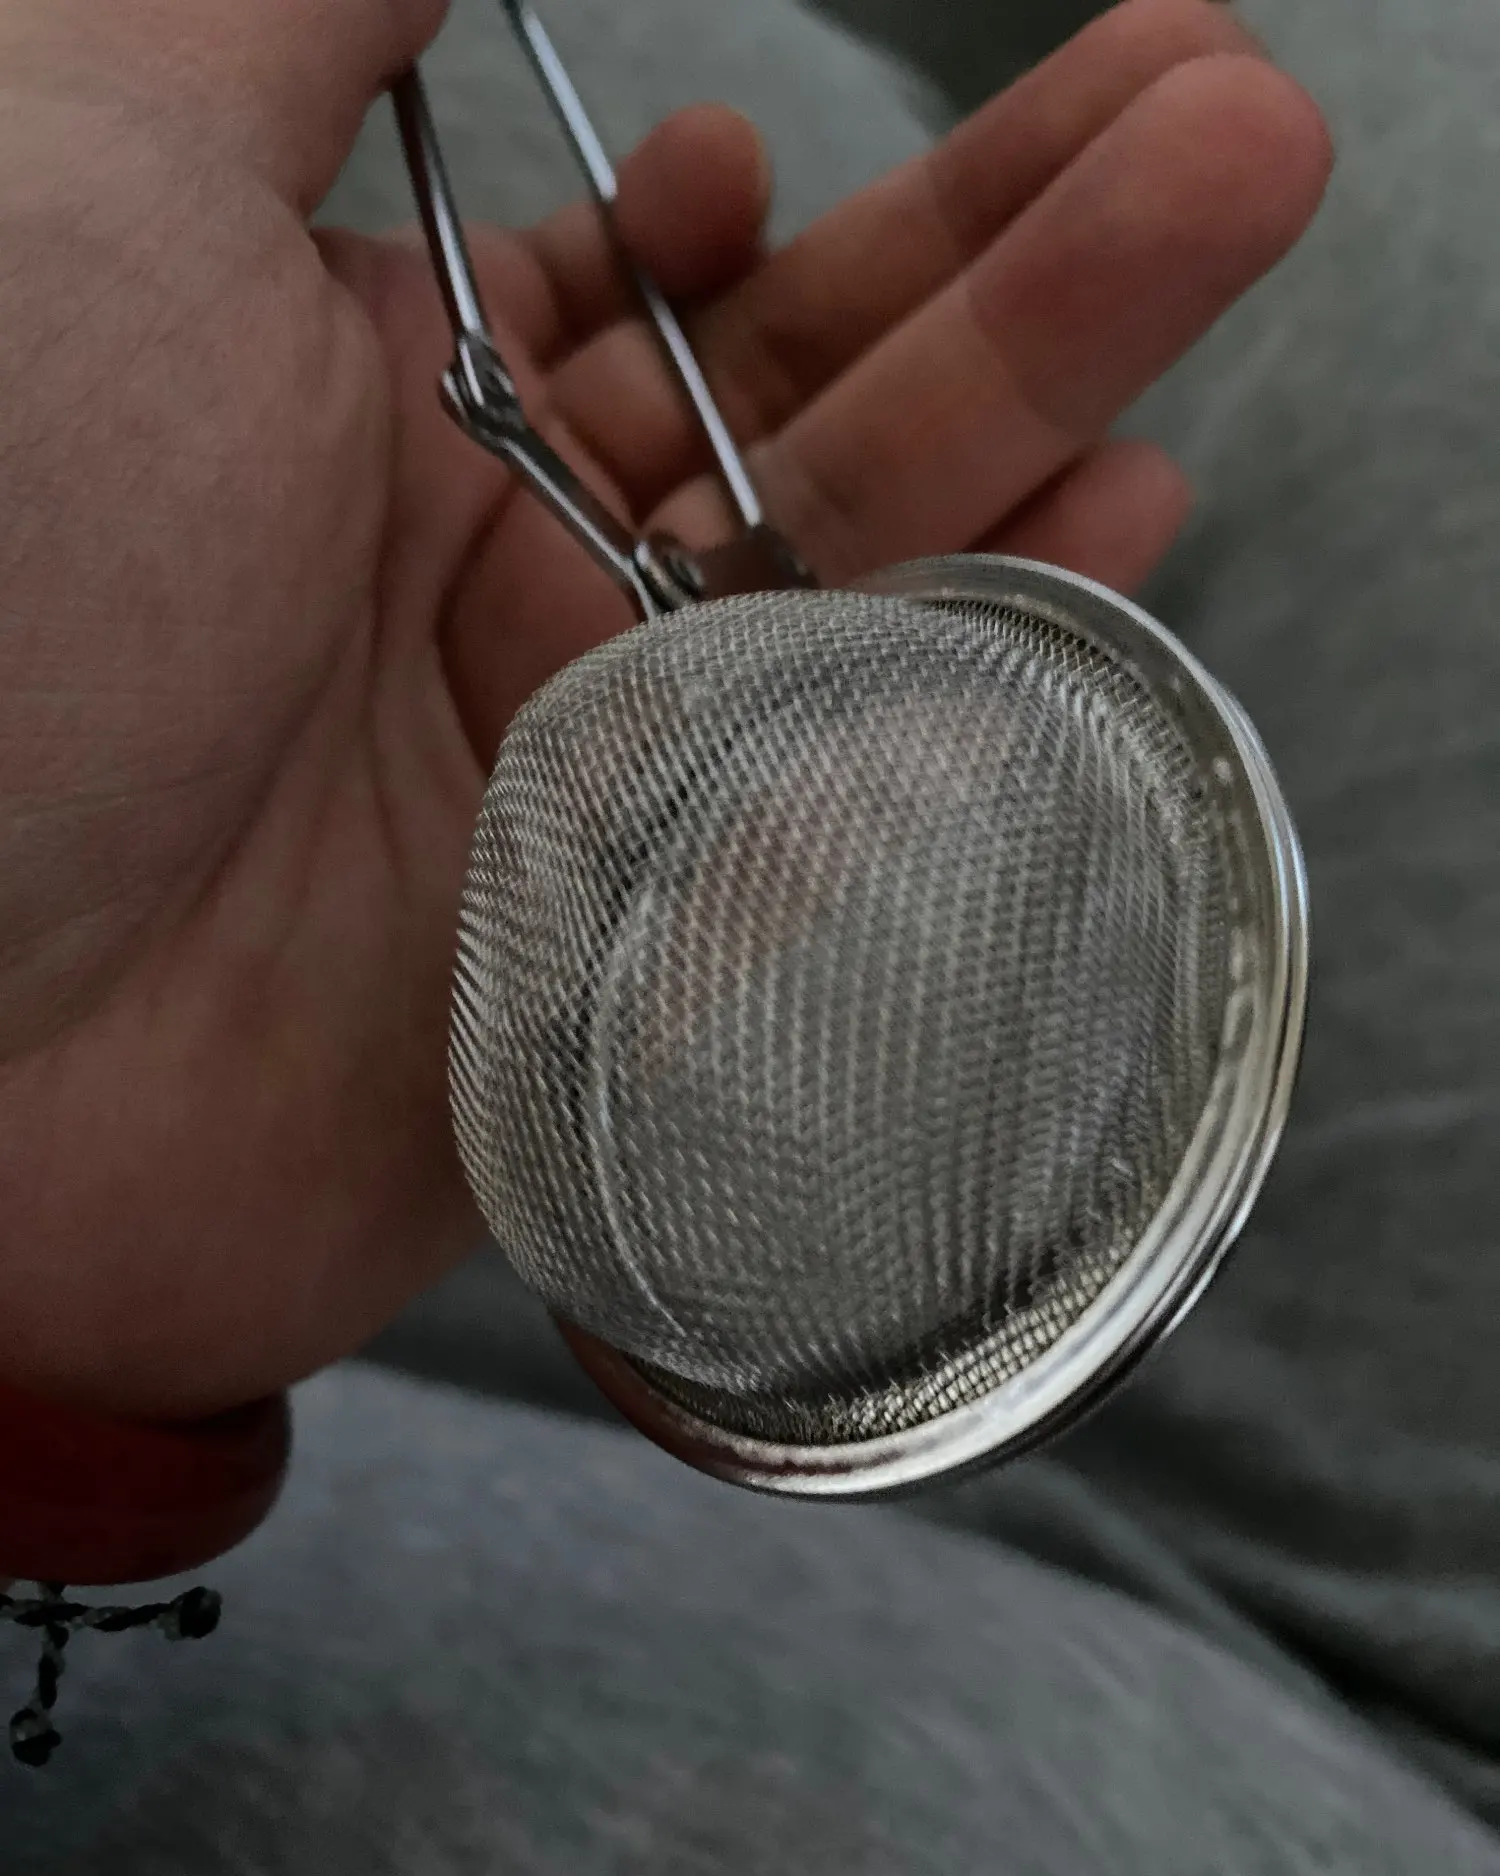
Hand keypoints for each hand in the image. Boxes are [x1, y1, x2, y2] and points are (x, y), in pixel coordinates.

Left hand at [0, 0, 1328, 1417]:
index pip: (643, 309)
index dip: (764, 225)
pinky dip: (977, 696)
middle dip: (1010, 263)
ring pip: (852, 599)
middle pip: (802, 423)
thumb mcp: (91, 178)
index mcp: (363, 419)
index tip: (794, 157)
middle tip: (1223, 126)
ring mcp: (565, 793)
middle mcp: (476, 602)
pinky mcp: (618, 974)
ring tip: (1225, 246)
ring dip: (1040, 424)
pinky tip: (1104, 551)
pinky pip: (836, 832)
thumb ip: (288, 13)